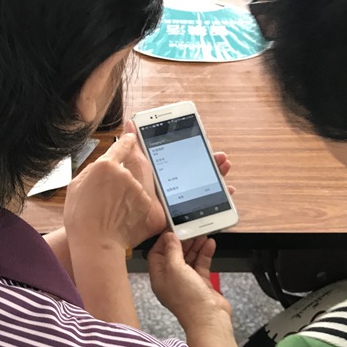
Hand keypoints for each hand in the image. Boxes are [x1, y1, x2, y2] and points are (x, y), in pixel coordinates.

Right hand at [63, 133, 152, 249]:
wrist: (95, 243)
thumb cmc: (80, 217)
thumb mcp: (76, 185)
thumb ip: (94, 168)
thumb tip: (105, 161)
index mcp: (105, 166)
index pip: (123, 146)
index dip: (128, 140)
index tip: (131, 135)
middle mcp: (125, 174)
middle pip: (131, 166)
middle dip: (127, 169)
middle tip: (119, 177)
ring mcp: (139, 190)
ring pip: (137, 185)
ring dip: (129, 193)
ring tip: (112, 211)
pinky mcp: (148, 205)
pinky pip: (143, 199)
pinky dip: (135, 206)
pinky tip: (122, 217)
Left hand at [121, 120, 235, 246]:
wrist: (120, 222)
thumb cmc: (121, 193)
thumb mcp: (129, 163)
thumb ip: (131, 145)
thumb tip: (130, 124)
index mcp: (157, 168)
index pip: (178, 153)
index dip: (192, 145)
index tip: (204, 138)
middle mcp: (169, 181)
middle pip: (194, 167)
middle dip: (209, 159)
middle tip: (219, 155)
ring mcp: (176, 196)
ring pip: (201, 183)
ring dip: (216, 174)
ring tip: (224, 167)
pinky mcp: (179, 210)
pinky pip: (201, 203)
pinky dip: (217, 197)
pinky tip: (227, 191)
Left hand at [148, 232, 231, 327]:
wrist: (209, 318)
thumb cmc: (188, 299)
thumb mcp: (175, 269)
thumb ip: (172, 251)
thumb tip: (169, 237)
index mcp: (159, 277)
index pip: (157, 254)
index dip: (164, 241)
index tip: (173, 228)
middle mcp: (171, 279)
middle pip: (174, 254)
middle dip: (182, 241)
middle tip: (190, 230)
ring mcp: (187, 282)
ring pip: (189, 258)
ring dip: (196, 246)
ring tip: (203, 234)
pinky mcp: (201, 283)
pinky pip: (201, 265)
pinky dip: (205, 254)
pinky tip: (210, 244)